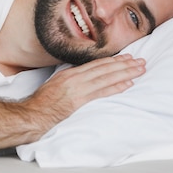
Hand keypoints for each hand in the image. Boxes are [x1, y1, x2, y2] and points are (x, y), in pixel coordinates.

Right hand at [23, 54, 144, 132]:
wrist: (32, 114)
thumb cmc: (41, 103)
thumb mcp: (56, 85)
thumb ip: (71, 80)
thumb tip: (84, 78)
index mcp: (70, 73)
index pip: (96, 64)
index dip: (113, 61)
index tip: (127, 58)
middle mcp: (75, 78)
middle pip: (104, 68)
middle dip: (124, 64)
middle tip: (140, 61)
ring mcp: (77, 88)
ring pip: (106, 77)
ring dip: (125, 73)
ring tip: (139, 70)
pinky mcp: (78, 100)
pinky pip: (101, 92)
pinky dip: (116, 87)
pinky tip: (128, 84)